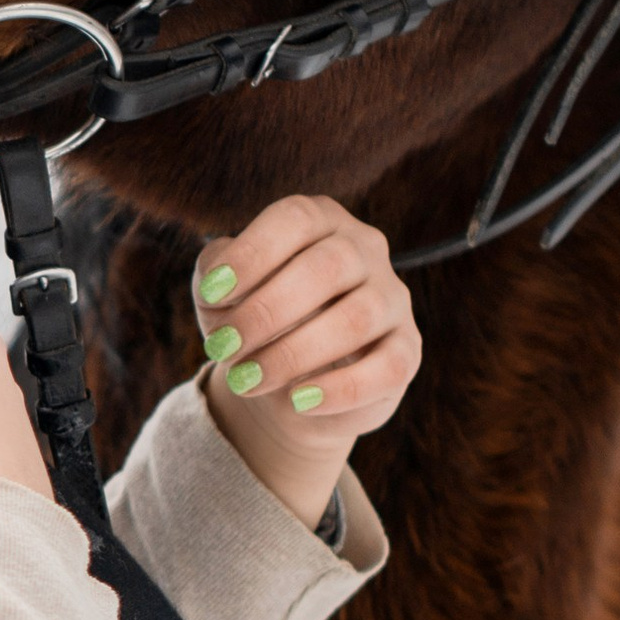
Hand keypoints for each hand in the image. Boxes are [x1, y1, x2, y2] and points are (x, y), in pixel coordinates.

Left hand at [190, 196, 418, 525]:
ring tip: (247, 380)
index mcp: (320, 221)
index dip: (252, 254)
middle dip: (267, 311)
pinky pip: (387, 367)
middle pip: (327, 266)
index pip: (296, 219)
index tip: (212, 293)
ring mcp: (392, 298)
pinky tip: (298, 400)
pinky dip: (340, 388)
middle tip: (225, 348)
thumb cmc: (254, 323)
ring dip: (293, 353)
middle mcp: (364, 249)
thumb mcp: (222, 293)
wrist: (288, 386)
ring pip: (357, 318)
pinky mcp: (406, 349)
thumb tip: (219, 280)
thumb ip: (214, 271)